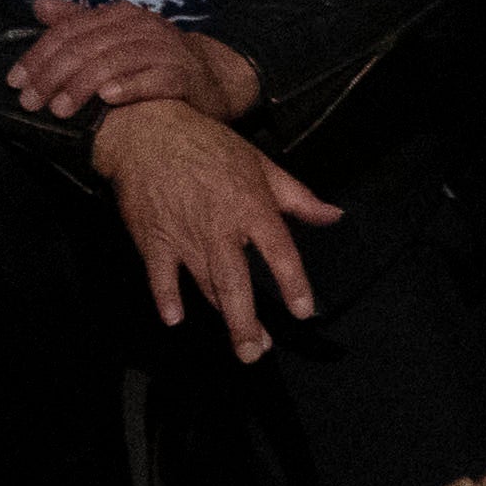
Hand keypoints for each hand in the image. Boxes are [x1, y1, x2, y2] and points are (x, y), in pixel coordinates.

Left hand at [12, 1, 260, 124]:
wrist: (213, 76)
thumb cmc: (153, 58)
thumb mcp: (116, 35)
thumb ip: (77, 22)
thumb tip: (38, 6)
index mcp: (120, 16)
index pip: (70, 30)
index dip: (39, 55)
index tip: (15, 82)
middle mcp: (141, 27)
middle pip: (87, 46)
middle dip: (53, 75)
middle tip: (31, 103)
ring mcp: (164, 50)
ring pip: (115, 61)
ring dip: (82, 86)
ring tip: (60, 110)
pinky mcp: (183, 75)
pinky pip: (154, 79)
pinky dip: (129, 86)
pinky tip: (108, 98)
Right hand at [104, 102, 347, 359]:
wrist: (150, 132)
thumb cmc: (212, 148)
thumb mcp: (262, 165)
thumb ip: (299, 197)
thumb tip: (334, 216)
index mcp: (251, 207)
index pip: (279, 252)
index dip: (293, 284)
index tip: (304, 312)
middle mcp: (220, 228)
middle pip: (236, 283)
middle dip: (247, 322)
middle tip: (259, 352)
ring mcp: (184, 236)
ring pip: (206, 285)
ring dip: (223, 317)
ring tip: (241, 345)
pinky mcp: (153, 240)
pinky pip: (161, 276)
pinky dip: (166, 297)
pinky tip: (175, 319)